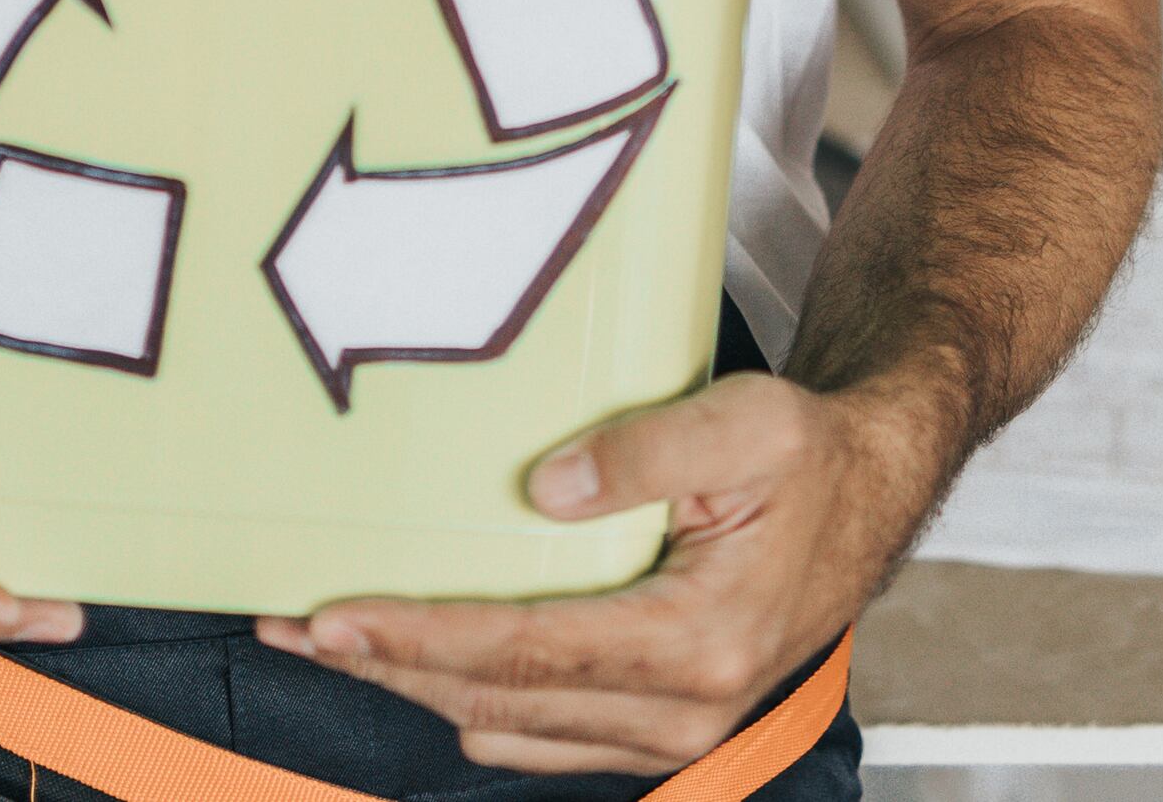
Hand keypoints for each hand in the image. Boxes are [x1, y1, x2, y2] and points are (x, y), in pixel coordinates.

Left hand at [258, 372, 923, 773]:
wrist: (874, 490)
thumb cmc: (814, 456)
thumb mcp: (747, 425)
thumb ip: (645, 453)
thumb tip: (541, 491)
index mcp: (697, 642)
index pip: (523, 651)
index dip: (417, 635)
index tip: (330, 618)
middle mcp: (682, 710)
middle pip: (497, 700)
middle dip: (386, 663)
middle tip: (287, 628)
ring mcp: (674, 731)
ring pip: (510, 728)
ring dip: (416, 685)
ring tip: (332, 643)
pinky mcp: (664, 725)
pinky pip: (545, 736)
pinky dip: (475, 705)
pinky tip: (424, 672)